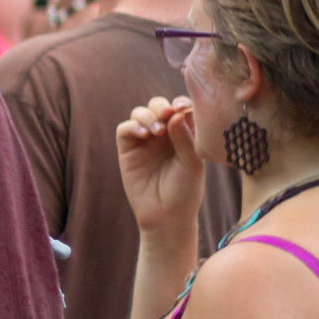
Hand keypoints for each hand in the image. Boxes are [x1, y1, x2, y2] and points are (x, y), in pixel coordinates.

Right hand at [117, 96, 202, 233]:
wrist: (166, 216)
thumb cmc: (185, 190)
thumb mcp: (193, 163)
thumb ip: (185, 137)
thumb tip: (175, 114)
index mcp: (184, 133)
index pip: (181, 108)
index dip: (181, 103)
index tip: (184, 107)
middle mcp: (164, 134)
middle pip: (159, 106)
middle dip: (162, 106)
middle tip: (168, 114)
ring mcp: (144, 140)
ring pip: (140, 113)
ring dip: (148, 115)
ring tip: (156, 131)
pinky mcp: (128, 149)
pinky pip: (125, 129)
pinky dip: (133, 126)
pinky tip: (144, 135)